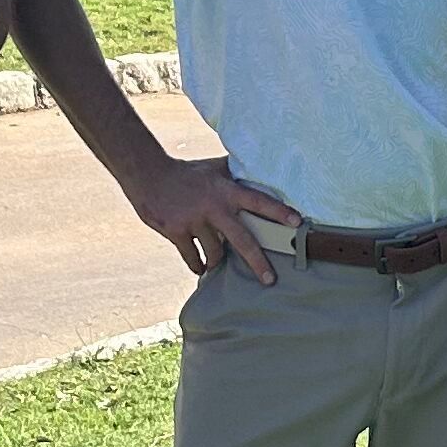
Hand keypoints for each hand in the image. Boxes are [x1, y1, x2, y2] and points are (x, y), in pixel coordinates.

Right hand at [128, 154, 298, 283]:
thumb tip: (260, 166)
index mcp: (226, 191)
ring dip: (218, 262)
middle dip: (257, 262)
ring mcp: (194, 221)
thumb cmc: (186, 172)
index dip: (279, 212)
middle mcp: (213, 207)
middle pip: (242, 240)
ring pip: (215, 252)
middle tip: (270, 280)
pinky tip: (201, 268)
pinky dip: (198, 265)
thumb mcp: (214, 168)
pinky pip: (192, 257)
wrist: (149, 175)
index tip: (297, 223)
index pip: (259, 201)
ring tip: (219, 266)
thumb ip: (236, 172)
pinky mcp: (176, 232)